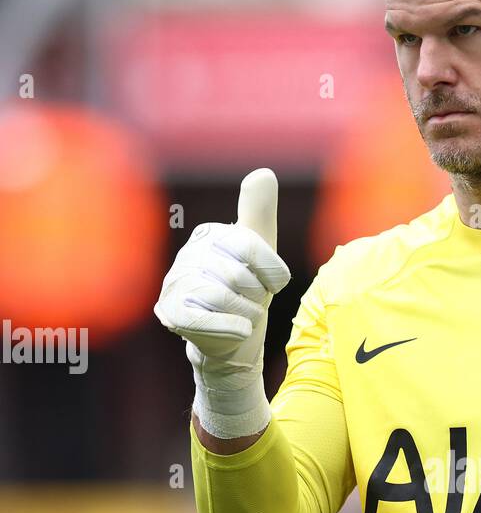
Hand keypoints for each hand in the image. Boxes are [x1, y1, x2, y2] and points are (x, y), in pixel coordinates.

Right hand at [154, 168, 290, 438]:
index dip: (270, 269)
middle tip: (255, 303)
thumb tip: (263, 172)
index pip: (247, 245)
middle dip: (255, 295)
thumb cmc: (248, 292)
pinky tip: (243, 331)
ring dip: (246, 312)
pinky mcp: (170, 313)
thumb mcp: (261, 253)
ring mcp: (174, 284)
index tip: (278, 284)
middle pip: (234, 273)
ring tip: (248, 318)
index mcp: (209, 236)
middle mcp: (187, 255)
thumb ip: (259, 214)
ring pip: (220, 296)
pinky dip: (229, 327)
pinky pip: (201, 319)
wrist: (233, 339)